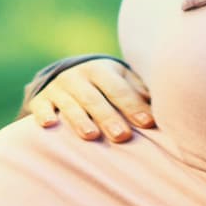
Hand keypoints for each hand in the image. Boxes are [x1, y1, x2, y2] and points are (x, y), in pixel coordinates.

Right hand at [28, 58, 154, 141]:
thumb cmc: (105, 85)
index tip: (147, 123)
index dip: (133, 105)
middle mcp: (78, 76)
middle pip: (95, 99)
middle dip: (108, 117)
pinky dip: (43, 114)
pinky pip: (40, 107)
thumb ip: (139, 92)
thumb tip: (164, 105)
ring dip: (80, 119)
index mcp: (101, 70)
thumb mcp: (121, 80)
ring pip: (70, 104)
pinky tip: (49, 124)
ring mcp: (58, 88)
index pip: (118, 88)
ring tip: (91, 136)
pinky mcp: (40, 100)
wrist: (67, 77)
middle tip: (122, 136)